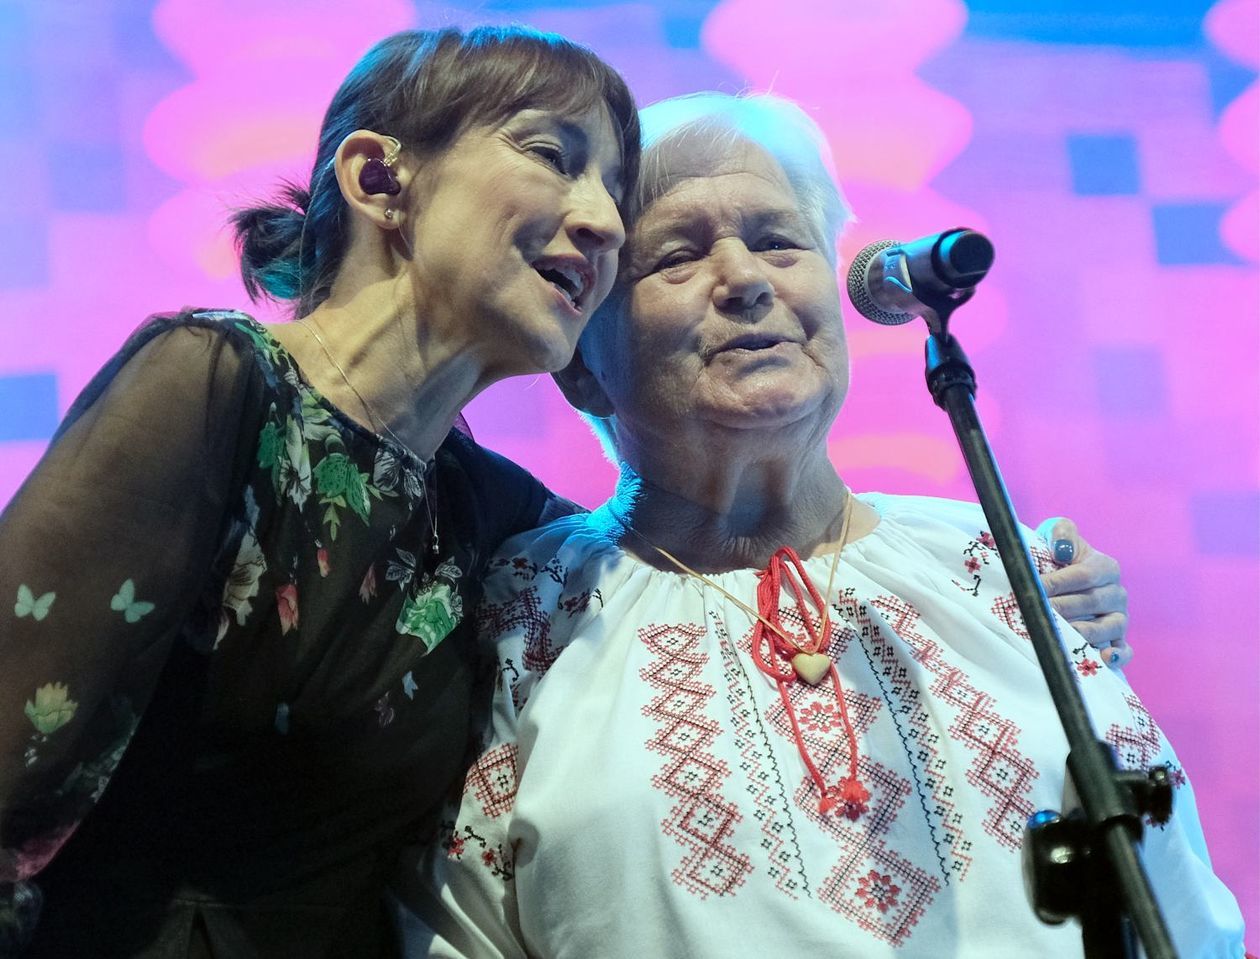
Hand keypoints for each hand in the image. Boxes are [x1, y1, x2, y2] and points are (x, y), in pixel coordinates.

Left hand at [1036, 517, 1130, 666]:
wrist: (1063, 576)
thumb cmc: (1059, 555)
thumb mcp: (1061, 535)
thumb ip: (1062, 533)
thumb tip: (1061, 549)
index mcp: (1106, 568)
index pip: (1082, 575)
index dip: (1057, 582)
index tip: (1034, 588)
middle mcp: (1117, 593)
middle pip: (1091, 602)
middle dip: (1062, 608)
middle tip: (1038, 613)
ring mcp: (1120, 618)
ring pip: (1108, 627)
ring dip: (1083, 632)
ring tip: (1059, 635)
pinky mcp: (1118, 640)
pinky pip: (1124, 649)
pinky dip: (1117, 655)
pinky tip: (1103, 659)